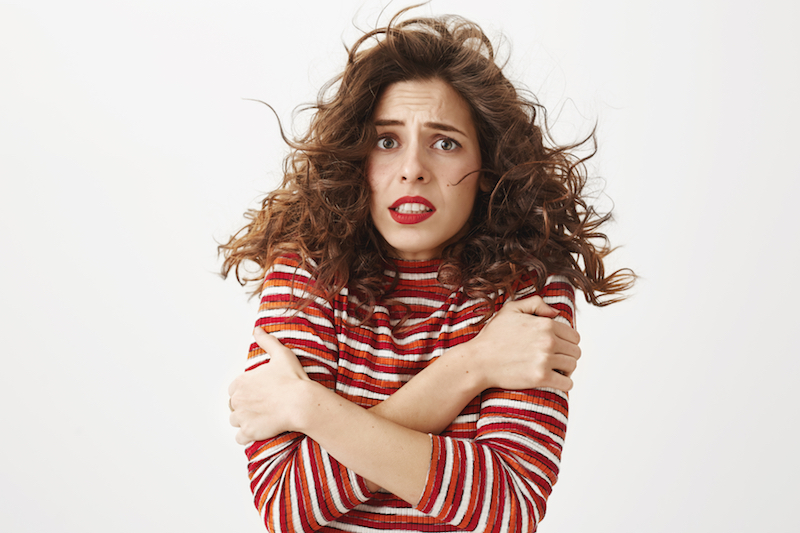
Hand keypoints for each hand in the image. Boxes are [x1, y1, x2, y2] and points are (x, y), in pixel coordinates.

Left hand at [228, 329, 312, 444]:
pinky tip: (259, 430)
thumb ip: (267, 341)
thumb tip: (257, 330)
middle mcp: (237, 400)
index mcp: (241, 382)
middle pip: (234, 406)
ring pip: (236, 421)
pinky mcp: (249, 432)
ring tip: (262, 419)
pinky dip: (247, 436)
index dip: (246, 391)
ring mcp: (242, 418)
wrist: (302, 403)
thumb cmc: (293, 380)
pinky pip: (240, 438)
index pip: (234, 389)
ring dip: (245, 421)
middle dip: (245, 406)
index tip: (259, 393)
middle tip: (263, 406)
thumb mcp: (281, 354)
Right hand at [468, 296, 580, 391]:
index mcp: (545, 324)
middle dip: (568, 355)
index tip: (558, 347)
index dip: (567, 342)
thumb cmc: (492, 336)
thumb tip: (556, 312)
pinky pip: (567, 383)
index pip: (573, 335)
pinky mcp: (540, 378)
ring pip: (572, 366)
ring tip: (555, 370)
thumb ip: (535, 304)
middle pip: (575, 351)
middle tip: (556, 359)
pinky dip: (565, 383)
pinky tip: (556, 381)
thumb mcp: (511, 309)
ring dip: (566, 369)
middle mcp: (548, 341)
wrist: (478, 361)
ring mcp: (545, 360)